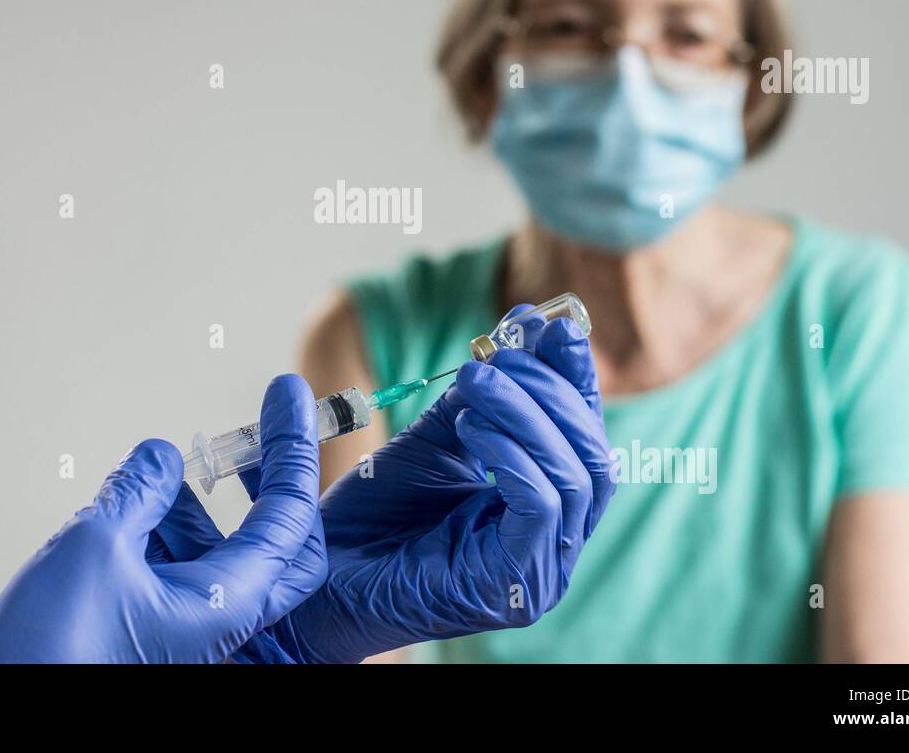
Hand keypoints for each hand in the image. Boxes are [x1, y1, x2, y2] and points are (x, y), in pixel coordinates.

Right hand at [0, 375, 325, 662]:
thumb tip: (160, 456)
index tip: (288, 394)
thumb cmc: (52, 653)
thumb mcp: (95, 547)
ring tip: (151, 473)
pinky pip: (173, 571)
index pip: (289, 514)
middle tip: (249, 437)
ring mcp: (186, 629)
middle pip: (277, 543)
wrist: (0, 719)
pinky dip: (159, 532)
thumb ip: (136, 492)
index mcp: (229, 603)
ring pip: (214, 554)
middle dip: (268, 484)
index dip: (291, 448)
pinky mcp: (150, 634)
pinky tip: (122, 509)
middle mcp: (220, 620)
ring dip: (191, 506)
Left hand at [243, 313, 612, 662]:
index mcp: (543, 506)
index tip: (554, 325)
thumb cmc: (373, 515)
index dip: (575, 378)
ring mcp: (539, 570)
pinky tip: (471, 426)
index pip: (584, 435)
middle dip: (551, 389)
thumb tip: (527, 322)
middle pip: (593, 453)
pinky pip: (543, 506)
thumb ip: (485, 392)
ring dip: (526, 412)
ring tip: (474, 380)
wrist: (315, 576)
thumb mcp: (436, 437)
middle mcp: (553, 542)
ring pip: (575, 474)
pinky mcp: (514, 585)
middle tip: (502, 351)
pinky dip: (513, 454)